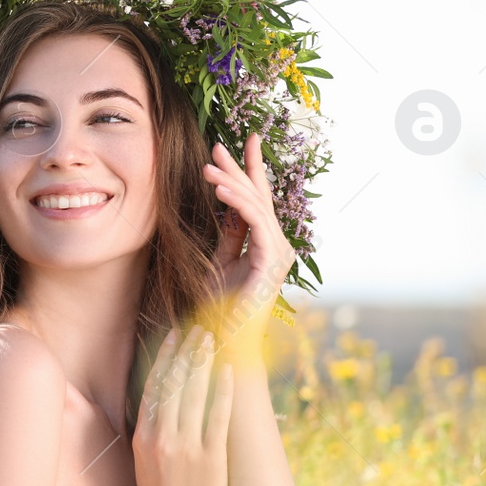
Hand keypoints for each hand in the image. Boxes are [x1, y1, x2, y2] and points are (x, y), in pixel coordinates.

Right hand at [132, 324, 233, 485]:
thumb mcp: (147, 468)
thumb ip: (153, 437)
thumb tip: (163, 408)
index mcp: (143, 440)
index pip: (153, 388)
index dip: (165, 358)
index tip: (174, 336)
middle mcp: (161, 439)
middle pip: (173, 384)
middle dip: (186, 352)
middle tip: (198, 328)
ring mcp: (186, 448)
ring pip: (193, 394)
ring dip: (203, 362)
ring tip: (212, 339)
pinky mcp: (210, 460)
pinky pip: (217, 417)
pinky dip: (222, 391)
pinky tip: (228, 372)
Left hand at [202, 133, 296, 362]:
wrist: (224, 343)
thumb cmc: (220, 309)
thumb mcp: (220, 261)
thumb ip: (229, 233)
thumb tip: (227, 203)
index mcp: (266, 245)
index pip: (258, 200)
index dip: (250, 169)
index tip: (241, 141)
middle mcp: (278, 247)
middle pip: (259, 198)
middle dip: (239, 168)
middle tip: (217, 145)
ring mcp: (278, 255)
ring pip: (257, 206)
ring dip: (231, 183)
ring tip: (207, 166)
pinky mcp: (271, 264)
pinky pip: (256, 225)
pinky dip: (239, 204)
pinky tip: (221, 191)